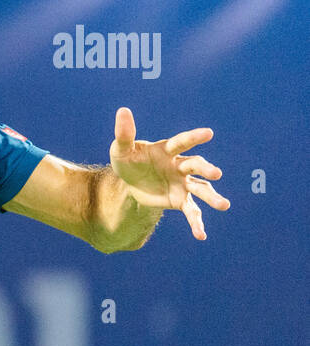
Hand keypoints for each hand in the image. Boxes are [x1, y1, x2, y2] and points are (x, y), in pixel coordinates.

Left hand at [109, 107, 229, 240]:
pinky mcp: (180, 200)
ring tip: (224, 205)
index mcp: (167, 150)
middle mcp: (180, 166)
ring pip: (201, 189)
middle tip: (216, 174)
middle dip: (207, 169)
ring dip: (212, 197)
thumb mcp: (121, 149)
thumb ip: (124, 133)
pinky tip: (201, 235)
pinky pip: (191, 211)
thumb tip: (123, 110)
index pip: (182, 142)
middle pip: (196, 165)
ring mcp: (182, 183)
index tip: (208, 133)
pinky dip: (197, 223)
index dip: (194, 137)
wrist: (129, 183)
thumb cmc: (128, 161)